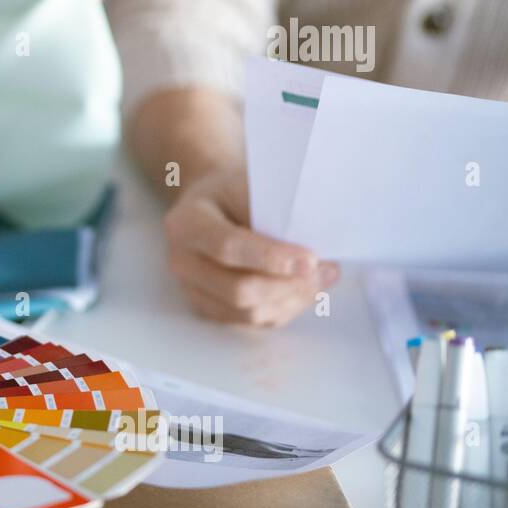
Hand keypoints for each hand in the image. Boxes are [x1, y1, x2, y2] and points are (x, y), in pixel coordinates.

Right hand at [163, 169, 339, 326]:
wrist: (209, 203)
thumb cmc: (233, 191)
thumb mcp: (249, 184)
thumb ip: (274, 213)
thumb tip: (313, 247)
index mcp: (186, 223)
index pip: (227, 247)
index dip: (271, 258)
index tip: (311, 260)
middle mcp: (182, 261)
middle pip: (236, 290)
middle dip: (288, 285)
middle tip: (325, 271)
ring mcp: (191, 289)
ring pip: (246, 313)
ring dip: (291, 300)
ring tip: (321, 280)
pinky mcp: (208, 307)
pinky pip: (250, 322)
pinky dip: (282, 309)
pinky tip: (302, 291)